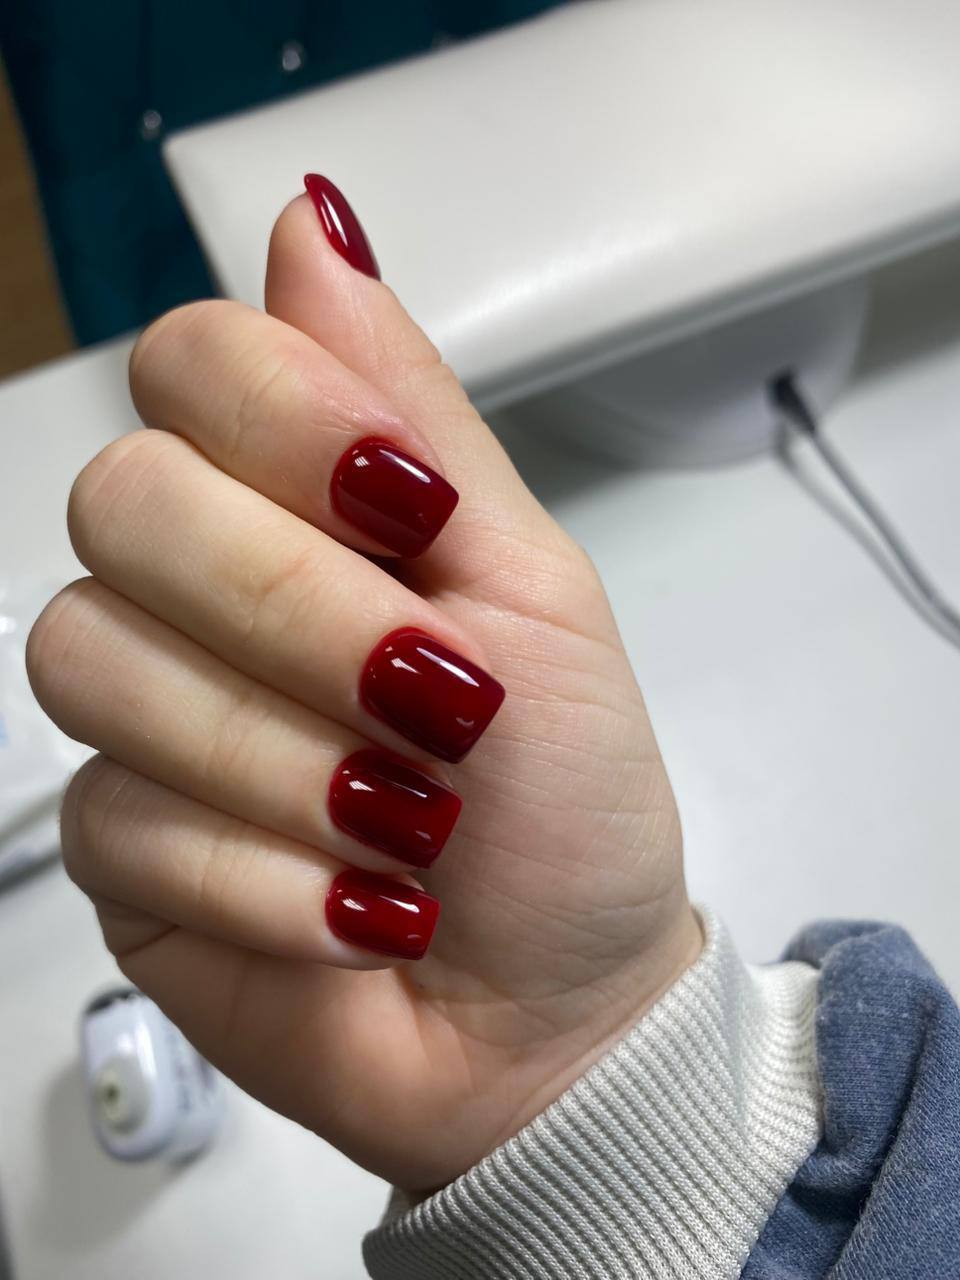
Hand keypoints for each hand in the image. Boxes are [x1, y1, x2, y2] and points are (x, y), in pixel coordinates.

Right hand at [28, 187, 700, 1191]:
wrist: (553, 1005)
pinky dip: (272, 879)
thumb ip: (414, 412)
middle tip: (436, 706)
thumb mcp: (534, 585)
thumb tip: (309, 218)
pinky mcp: (116, 848)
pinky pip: (119, 822)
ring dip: (285, 762)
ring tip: (408, 827)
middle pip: (126, 502)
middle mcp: (203, 588)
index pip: (193, 366)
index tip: (411, 511)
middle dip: (299, 614)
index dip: (281, 417)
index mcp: (306, 505)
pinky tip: (359, 913)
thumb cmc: (569, 795)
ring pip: (97, 661)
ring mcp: (146, 716)